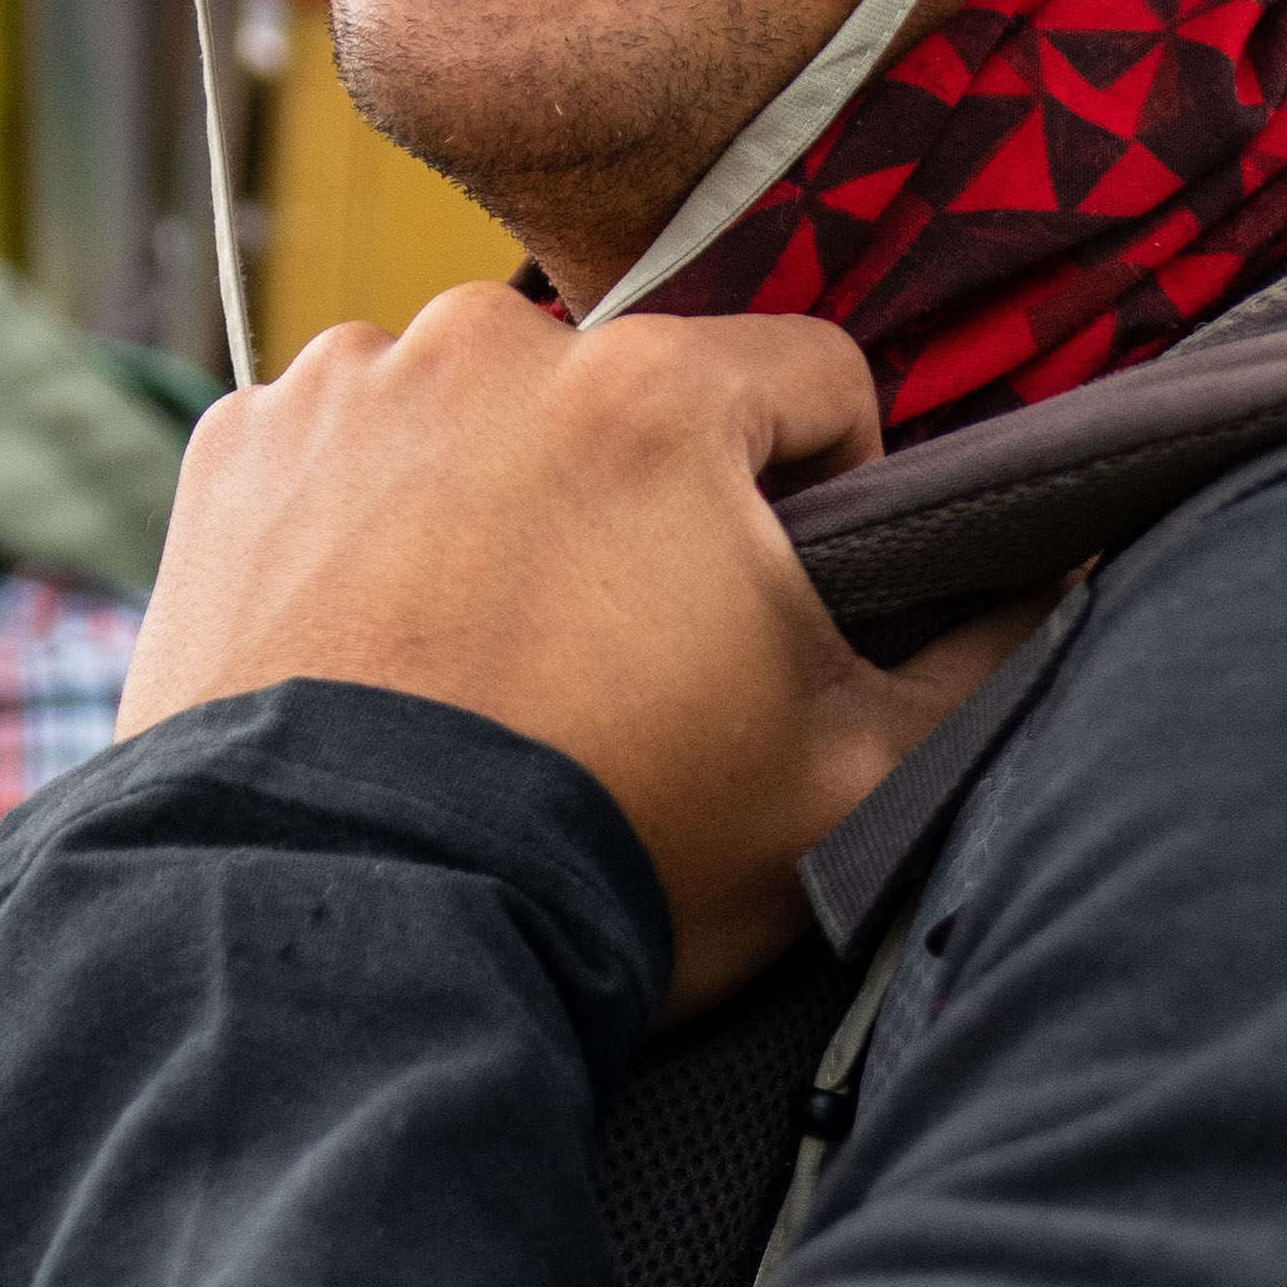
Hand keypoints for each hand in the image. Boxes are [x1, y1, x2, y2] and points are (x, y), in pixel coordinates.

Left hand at [121, 290, 1040, 1010]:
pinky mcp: (226, 458)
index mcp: (658, 389)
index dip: (840, 494)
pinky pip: (344, 449)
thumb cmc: (604, 851)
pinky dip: (369, 522)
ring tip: (490, 658)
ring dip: (504, 495)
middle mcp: (489, 343)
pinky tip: (382, 647)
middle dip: (653, 498)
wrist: (335, 942)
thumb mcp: (849, 781)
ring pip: (484, 409)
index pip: (818, 378)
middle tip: (629, 655)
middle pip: (637, 393)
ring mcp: (340, 389)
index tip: (790, 604)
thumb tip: (1059, 573)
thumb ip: (985, 658)